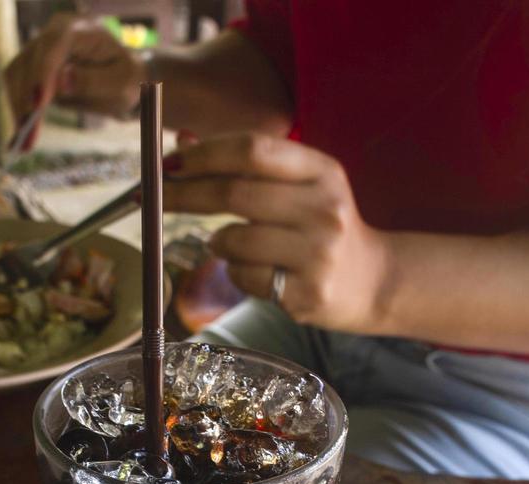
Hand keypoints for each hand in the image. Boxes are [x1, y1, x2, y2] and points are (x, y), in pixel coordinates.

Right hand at [4, 14, 144, 131]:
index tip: (39, 104)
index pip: (53, 46)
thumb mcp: (120, 83)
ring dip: (18, 108)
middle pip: (29, 61)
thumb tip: (62, 82)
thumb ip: (93, 81)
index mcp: (78, 29)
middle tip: (29, 135)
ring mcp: (41, 50)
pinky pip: (17, 87)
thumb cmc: (126, 78)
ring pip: (16, 74)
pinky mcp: (33, 69)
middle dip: (26, 99)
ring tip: (24, 142)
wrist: (121, 79)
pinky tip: (20, 134)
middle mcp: (53, 34)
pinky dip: (18, 110)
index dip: (43, 73)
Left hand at [162, 132, 390, 332]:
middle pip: (235, 194)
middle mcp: (323, 209)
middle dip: (185, 195)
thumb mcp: (300, 185)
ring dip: (217, 243)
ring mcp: (317, 254)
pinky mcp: (307, 294)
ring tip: (229, 244)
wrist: (374, 280)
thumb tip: (183, 143)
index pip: (253, 150)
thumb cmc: (321, 227)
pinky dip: (236, 273)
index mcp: (322, 171)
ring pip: (234, 242)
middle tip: (154, 199)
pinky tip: (257, 271)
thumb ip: (248, 164)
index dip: (204, 155)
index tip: (168, 163)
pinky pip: (244, 279)